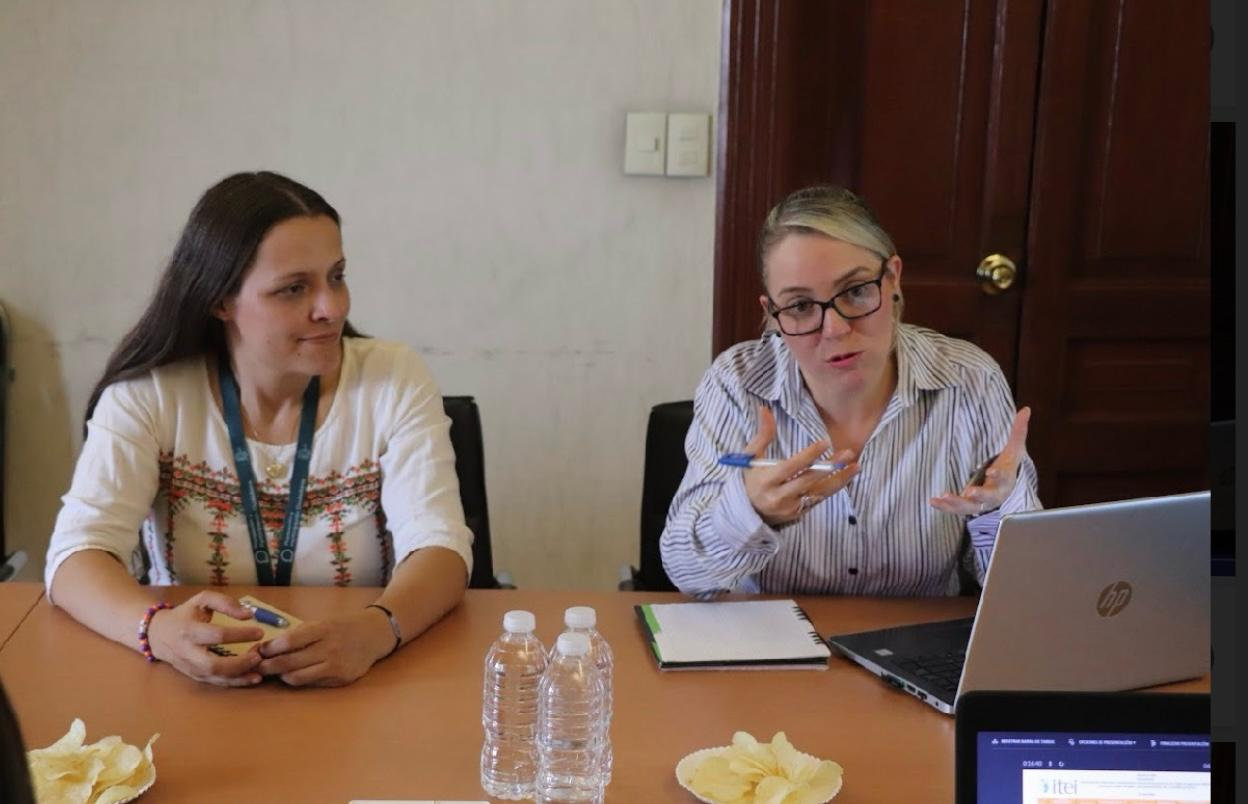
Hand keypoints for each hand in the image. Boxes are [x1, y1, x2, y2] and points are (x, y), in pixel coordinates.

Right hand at [146, 591, 264, 686]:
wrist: (158, 634)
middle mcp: (188, 652)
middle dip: (239, 663)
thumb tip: (249, 614)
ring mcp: (190, 667)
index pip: (217, 635)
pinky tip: (251, 678)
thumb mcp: (202, 600)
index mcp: (189, 630)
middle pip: (213, 664)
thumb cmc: (185, 614)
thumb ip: (225, 603)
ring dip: (239, 676)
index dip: (240, 635)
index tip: (260, 632)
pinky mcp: (194, 676)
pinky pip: (215, 683)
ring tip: (260, 669)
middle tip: (258, 655)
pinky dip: (234, 683)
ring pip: (215, 677)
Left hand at [255, 609, 393, 686]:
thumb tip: (270, 646)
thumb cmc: (344, 626)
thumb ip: (300, 634)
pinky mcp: (340, 680)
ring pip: (297, 677)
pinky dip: (299, 679)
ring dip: (282, 675)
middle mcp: (330, 649)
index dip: (270, 648)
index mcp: (324, 629)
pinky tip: (294, 674)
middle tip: (257, 666)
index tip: (258, 650)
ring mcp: (336, 666)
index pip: (289, 642)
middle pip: (290, 662)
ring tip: (274, 672)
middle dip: (269, 666)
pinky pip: (311, 683)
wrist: (376, 634)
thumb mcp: (324, 622)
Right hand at [742, 404, 859, 525]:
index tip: (824, 443)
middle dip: (829, 466)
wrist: (749, 512)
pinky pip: (819, 499)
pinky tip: (846, 476)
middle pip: (808, 479)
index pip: (790, 467)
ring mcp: (790, 506)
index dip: (808, 456)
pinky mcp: (799, 513)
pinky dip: (833, 487)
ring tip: (855, 466)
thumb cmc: (752, 479)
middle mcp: (779, 496)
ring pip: (819, 492)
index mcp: (766, 480)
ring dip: (839, 479)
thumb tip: (765, 409)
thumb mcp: (751, 457)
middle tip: (848, 453)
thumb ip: (762, 434)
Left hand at [930, 406, 1030, 515]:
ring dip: (956, 503)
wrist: (1004, 491)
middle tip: (971, 492)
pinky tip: (933, 501)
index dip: (998, 475)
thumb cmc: (1008, 468)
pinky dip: (945, 508)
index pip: (1003, 478)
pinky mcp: (967, 507)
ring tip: (943, 496)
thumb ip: (1018, 431)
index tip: (992, 471)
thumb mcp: (1014, 450)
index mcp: (1005, 481)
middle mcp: (993, 495)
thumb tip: (1026, 409)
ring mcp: (980, 503)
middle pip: (988, 498)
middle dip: (980, 495)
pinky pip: (956, 510)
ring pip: (969, 507)